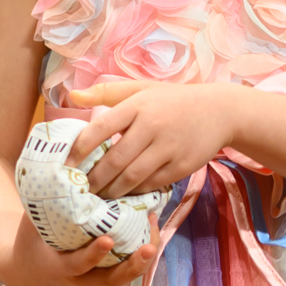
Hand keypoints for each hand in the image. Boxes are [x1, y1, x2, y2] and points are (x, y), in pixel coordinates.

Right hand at [0, 216, 159, 285]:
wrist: (29, 273)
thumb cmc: (32, 241)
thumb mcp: (33, 225)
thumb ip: (47, 205)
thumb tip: (60, 167)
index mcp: (59, 268)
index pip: (78, 265)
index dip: (93, 254)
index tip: (107, 239)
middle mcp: (80, 281)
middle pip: (112, 280)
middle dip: (132, 265)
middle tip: (148, 247)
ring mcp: (94, 284)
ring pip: (124, 278)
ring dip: (143, 260)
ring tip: (156, 233)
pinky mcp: (104, 280)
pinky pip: (126, 271)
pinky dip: (140, 256)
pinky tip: (151, 231)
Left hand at [68, 80, 244, 196]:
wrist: (220, 111)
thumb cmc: (174, 100)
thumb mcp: (142, 88)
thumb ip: (107, 92)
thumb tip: (73, 96)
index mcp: (138, 105)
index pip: (101, 128)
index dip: (80, 149)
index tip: (65, 165)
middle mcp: (152, 125)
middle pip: (115, 159)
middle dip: (94, 179)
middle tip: (79, 190)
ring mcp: (168, 148)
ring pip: (132, 176)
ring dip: (111, 190)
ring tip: (97, 197)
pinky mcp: (181, 165)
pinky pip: (151, 184)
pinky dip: (134, 192)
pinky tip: (123, 195)